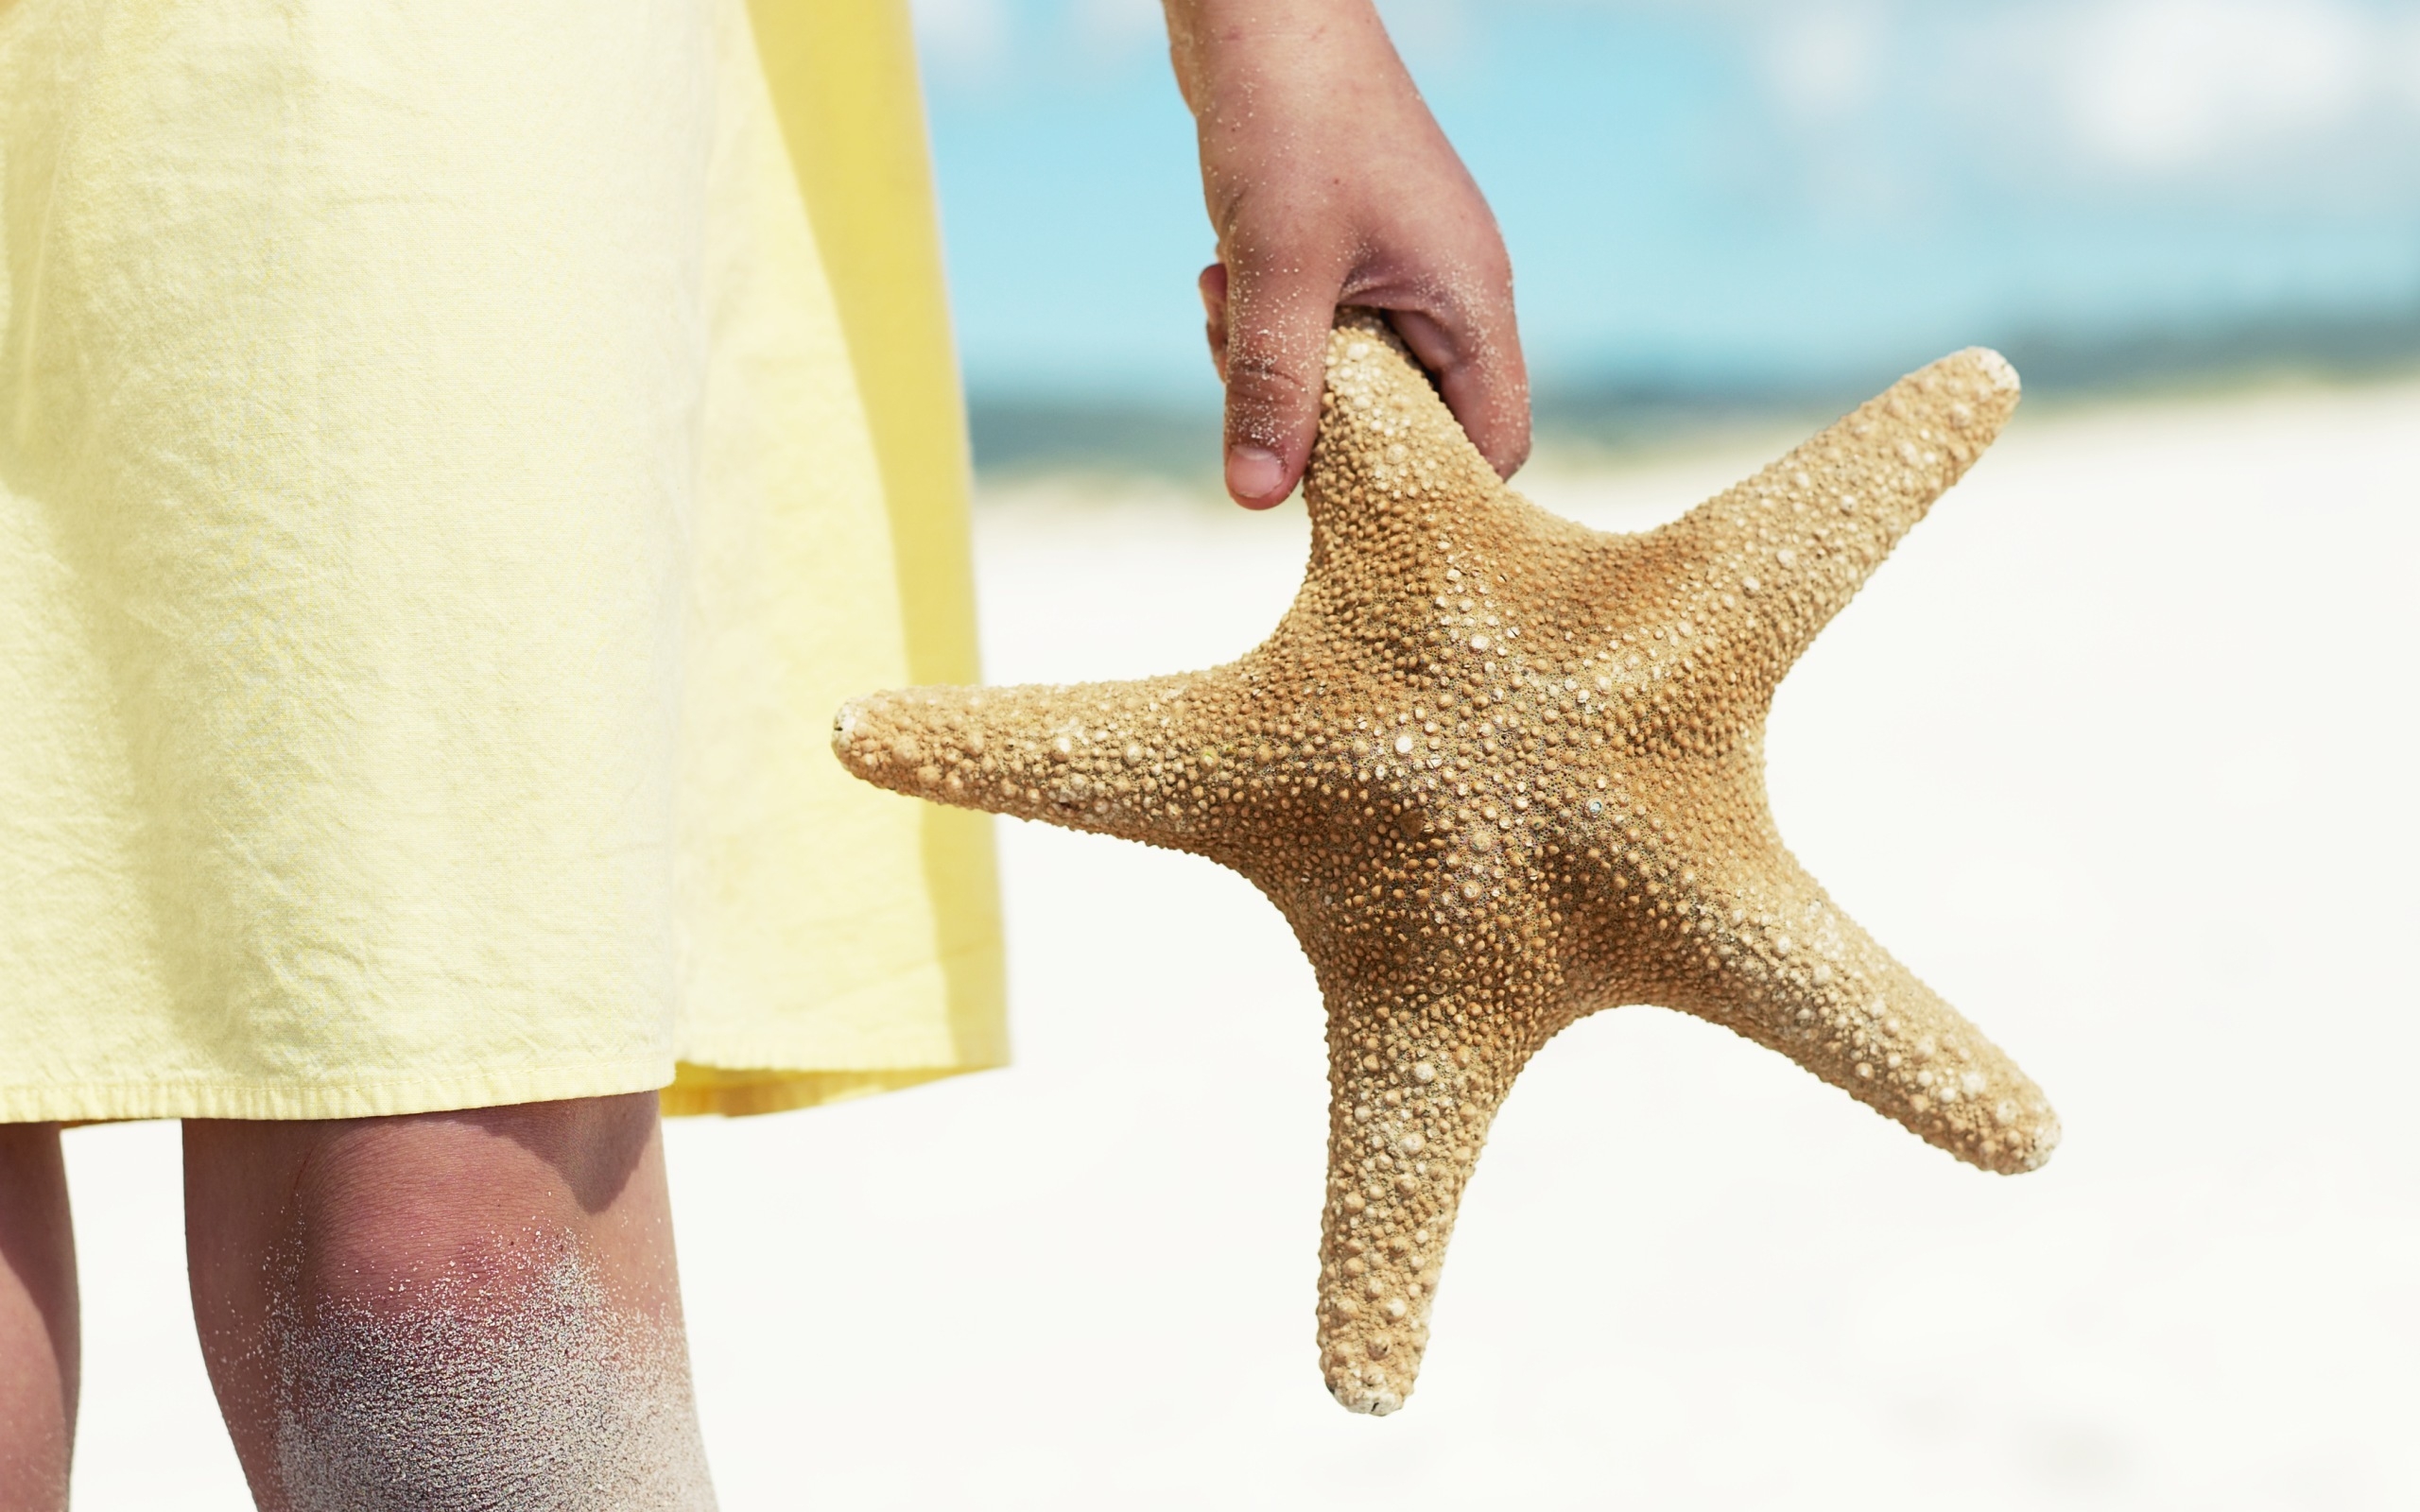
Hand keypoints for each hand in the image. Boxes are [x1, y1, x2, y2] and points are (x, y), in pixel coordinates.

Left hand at [1163, 0, 1528, 507]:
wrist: (1261, 9)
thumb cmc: (1290, 121)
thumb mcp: (1274, 268)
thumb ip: (1272, 387)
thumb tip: (1257, 498)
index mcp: (1470, 300)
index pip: (1495, 442)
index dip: (1433, 490)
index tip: (1343, 497)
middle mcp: (1451, 292)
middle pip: (1412, 421)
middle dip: (1320, 420)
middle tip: (1247, 373)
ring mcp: (1404, 271)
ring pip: (1349, 377)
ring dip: (1276, 367)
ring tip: (1219, 304)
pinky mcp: (1353, 253)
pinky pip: (1319, 329)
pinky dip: (1266, 324)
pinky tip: (1216, 278)